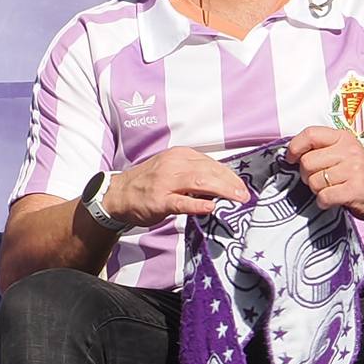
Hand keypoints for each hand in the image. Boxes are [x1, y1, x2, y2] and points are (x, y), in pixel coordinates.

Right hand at [102, 147, 254, 228]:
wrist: (118, 194)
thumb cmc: (150, 183)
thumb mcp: (173, 170)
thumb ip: (196, 173)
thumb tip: (224, 183)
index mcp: (180, 155)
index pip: (212, 163)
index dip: (230, 175)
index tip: (242, 186)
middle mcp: (174, 165)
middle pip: (210, 171)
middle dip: (231, 183)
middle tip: (245, 195)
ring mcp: (165, 182)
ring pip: (200, 182)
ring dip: (223, 191)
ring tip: (237, 199)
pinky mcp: (158, 200)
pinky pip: (181, 202)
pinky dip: (197, 204)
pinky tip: (211, 207)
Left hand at [286, 126, 363, 222]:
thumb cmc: (361, 174)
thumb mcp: (346, 153)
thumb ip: (322, 149)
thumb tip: (291, 155)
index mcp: (344, 138)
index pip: (310, 134)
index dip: (295, 147)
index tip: (291, 158)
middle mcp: (349, 151)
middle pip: (307, 162)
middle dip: (307, 175)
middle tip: (318, 180)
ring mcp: (353, 170)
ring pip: (314, 181)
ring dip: (316, 190)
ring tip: (330, 189)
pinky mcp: (355, 190)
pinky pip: (324, 196)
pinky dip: (323, 202)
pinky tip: (332, 200)